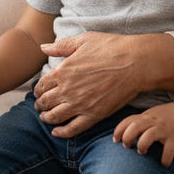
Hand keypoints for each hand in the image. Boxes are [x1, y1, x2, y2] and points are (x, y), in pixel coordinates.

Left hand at [33, 32, 173, 138]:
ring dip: (47, 118)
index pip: (42, 85)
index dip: (38, 90)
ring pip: (55, 117)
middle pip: (45, 102)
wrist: (135, 63)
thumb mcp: (83, 40)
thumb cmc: (111, 47)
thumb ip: (61, 46)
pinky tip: (56, 133)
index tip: (39, 91)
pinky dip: (62, 133)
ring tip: (45, 118)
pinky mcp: (94, 115)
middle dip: (40, 105)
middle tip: (39, 106)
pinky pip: (73, 129)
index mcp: (64, 71)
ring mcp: (80, 104)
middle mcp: (68, 90)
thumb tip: (43, 47)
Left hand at [113, 103, 173, 166]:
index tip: (115, 140)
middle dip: (127, 136)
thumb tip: (127, 132)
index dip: (119, 130)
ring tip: (142, 152)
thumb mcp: (153, 114)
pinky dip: (165, 158)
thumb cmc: (169, 115)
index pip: (129, 120)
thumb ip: (141, 121)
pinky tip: (164, 163)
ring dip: (142, 144)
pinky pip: (169, 149)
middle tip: (126, 146)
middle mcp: (154, 121)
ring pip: (149, 135)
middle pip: (136, 126)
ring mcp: (165, 129)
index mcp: (147, 116)